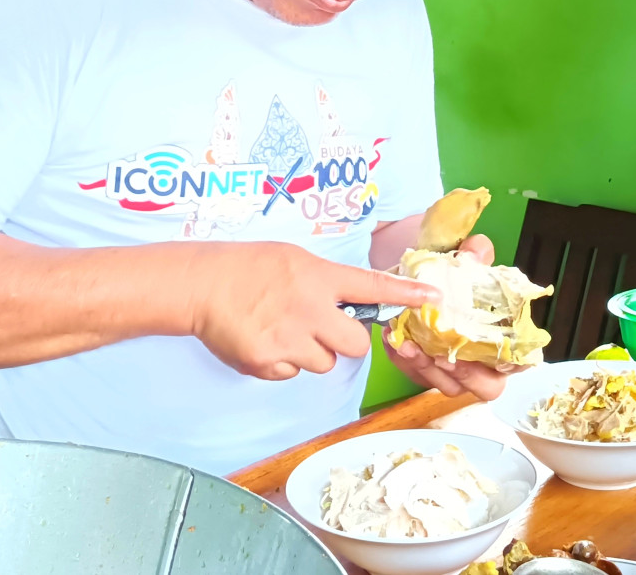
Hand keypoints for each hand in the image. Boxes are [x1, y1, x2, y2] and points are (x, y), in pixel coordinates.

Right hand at [190, 242, 440, 381]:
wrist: (201, 285)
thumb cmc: (247, 267)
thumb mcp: (294, 260)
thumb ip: (325, 282)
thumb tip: (349, 301)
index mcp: (319, 277)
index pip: (373, 287)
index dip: (407, 294)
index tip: (434, 298)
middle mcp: (309, 309)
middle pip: (355, 346)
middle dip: (344, 342)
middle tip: (321, 328)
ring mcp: (289, 339)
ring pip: (323, 364)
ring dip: (310, 354)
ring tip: (281, 330)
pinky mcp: (268, 363)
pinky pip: (291, 375)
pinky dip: (282, 364)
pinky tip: (263, 342)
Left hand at [386, 232, 522, 401]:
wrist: (427, 283)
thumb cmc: (460, 282)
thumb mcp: (468, 263)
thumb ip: (476, 256)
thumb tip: (475, 250)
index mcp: (505, 341)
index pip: (519, 363)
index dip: (511, 365)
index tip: (492, 354)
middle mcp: (484, 364)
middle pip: (484, 387)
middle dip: (463, 374)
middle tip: (441, 354)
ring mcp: (455, 372)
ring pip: (446, 385)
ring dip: (425, 367)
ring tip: (406, 343)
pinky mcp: (427, 371)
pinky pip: (416, 374)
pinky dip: (403, 360)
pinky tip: (393, 338)